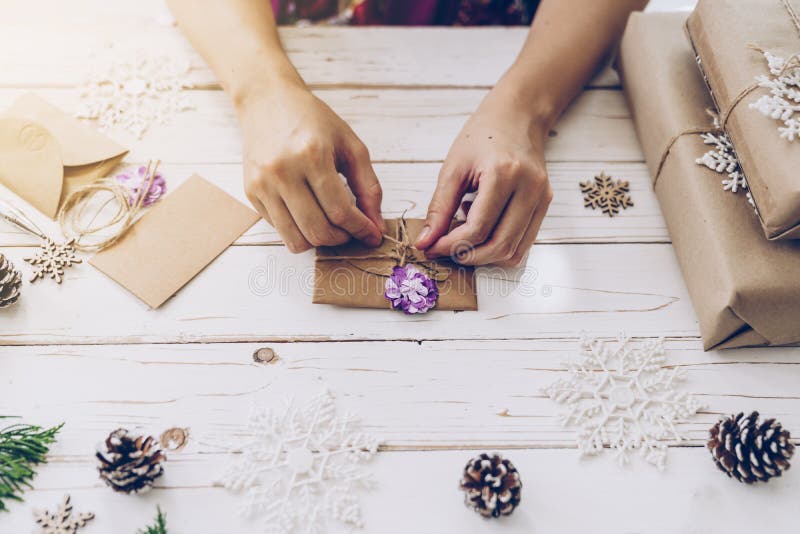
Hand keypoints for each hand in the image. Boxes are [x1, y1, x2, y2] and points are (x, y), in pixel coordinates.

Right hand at [238, 83, 383, 252]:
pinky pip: (280, 230)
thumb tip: (376, 227)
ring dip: (319, 241)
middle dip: (341, 238)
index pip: (340, 211)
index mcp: (312, 155)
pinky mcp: (251, 192)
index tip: (371, 235)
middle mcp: (283, 171)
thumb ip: (369, 187)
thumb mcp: (351, 145)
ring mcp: (263, 184)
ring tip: (331, 226)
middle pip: (317, 230)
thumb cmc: (313, 121)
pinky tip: (309, 212)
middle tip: (350, 230)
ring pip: (295, 239)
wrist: (267, 101)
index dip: (360, 229)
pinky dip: (299, 230)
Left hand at [415, 83, 552, 266]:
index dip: (450, 245)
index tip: (431, 247)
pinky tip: (483, 229)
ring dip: (484, 255)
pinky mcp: (545, 204)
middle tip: (444, 250)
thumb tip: (425, 243)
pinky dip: (500, 247)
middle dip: (467, 256)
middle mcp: (529, 188)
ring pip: (513, 251)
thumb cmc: (483, 136)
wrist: (517, 117)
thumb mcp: (453, 168)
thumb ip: (439, 209)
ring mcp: (542, 198)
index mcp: (504, 174)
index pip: (477, 228)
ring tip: (464, 236)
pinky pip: (524, 243)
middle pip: (498, 245)